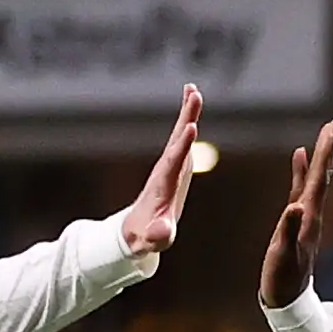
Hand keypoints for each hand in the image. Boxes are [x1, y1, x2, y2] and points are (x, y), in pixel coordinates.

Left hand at [122, 88, 201, 255]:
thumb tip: (161, 231)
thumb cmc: (146, 237)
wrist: (138, 231)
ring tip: (194, 91)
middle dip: (186, 118)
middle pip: (177, 141)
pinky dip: (188, 120)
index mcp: (162, 186)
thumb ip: (157, 235)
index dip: (183, 145)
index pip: (173, 163)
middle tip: (194, 95)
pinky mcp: (176, 165)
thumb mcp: (152, 240)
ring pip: (180, 135)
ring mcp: (170, 166)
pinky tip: (191, 102)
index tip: (191, 127)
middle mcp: (165, 171)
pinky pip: (182, 139)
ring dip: (187, 113)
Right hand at [259, 119, 332, 307]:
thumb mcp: (283, 256)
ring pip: (314, 180)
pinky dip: (301, 172)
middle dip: (328, 149)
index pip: (319, 179)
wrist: (287, 300)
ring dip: (318, 157)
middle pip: (322, 175)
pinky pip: (301, 188)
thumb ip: (288, 232)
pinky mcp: (296, 221)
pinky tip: (300, 157)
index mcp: (309, 218)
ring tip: (322, 135)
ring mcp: (305, 217)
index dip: (325, 152)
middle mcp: (311, 213)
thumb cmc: (283, 280)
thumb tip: (295, 207)